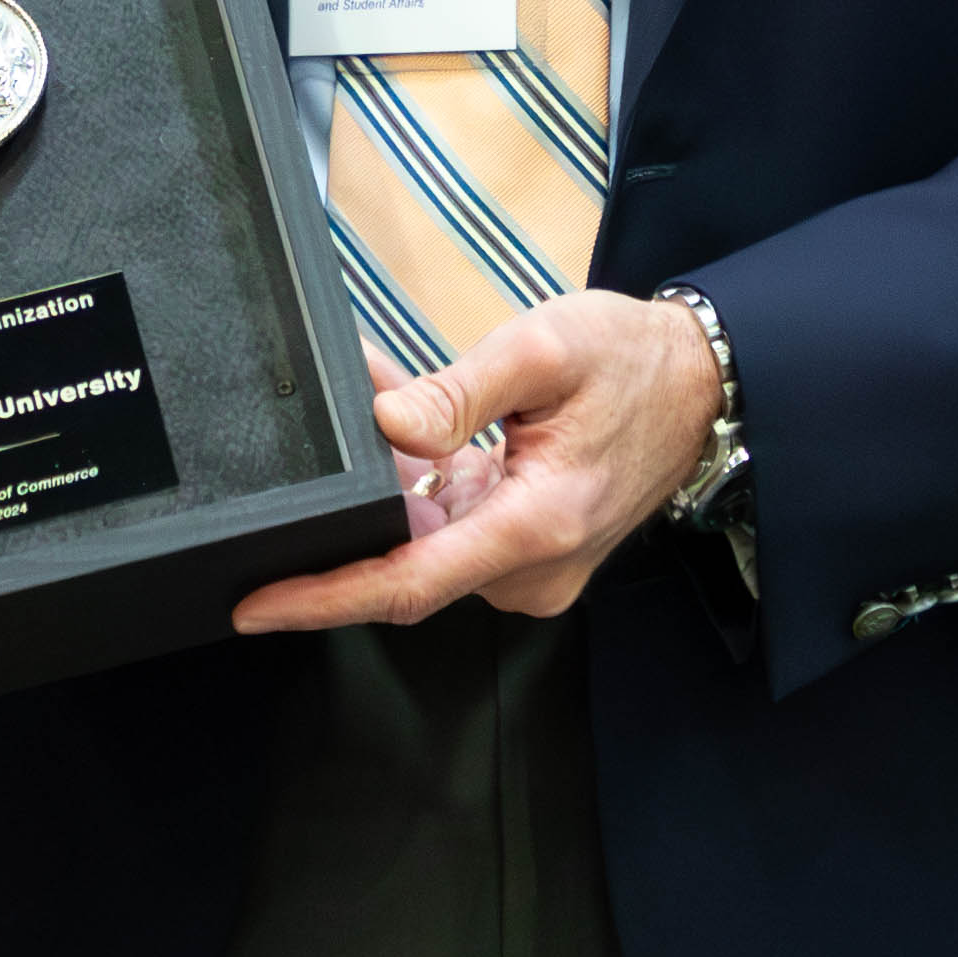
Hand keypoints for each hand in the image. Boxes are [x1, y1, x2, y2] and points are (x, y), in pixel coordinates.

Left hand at [235, 291, 721, 633]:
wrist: (701, 383)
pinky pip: (455, 530)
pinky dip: (422, 489)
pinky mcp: (531, 553)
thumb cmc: (631, 361)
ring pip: (426, 541)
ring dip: (389, 488)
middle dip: (352, 508)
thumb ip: (457, 391)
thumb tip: (386, 426)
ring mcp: (534, 566)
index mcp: (536, 526)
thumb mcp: (542, 350)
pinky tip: (413, 432)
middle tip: (325, 427)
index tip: (256, 606)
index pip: (408, 584)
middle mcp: (533, 567)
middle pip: (406, 563)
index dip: (324, 600)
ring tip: (377, 399)